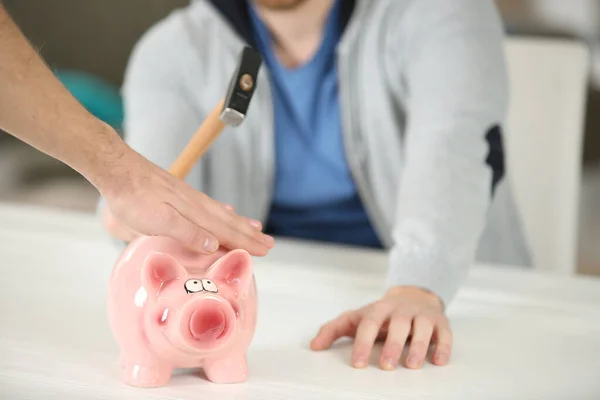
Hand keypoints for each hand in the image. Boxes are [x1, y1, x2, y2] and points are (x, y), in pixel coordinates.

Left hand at [98, 148, 273, 255]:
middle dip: (250, 236)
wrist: (118, 170)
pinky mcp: (181, 194)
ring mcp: (190, 198)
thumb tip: (214, 245)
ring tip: (257, 229)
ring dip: (241, 224)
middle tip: (269, 244)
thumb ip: (187, 232)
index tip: (264, 251)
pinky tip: (226, 210)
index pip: (227, 232)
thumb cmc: (133, 199)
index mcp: (194, 214)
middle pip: (230, 223)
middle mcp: (197, 205)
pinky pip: (211, 207)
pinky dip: (223, 212)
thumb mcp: (158, 221)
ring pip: (222, 214)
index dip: (246, 243)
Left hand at [310, 286, 451, 369]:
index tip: (358, 364)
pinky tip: (439, 361)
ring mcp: (422, 315)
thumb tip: (313, 346)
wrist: (413, 296)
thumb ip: (334, 330)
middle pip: (397, 324)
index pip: (369, 323)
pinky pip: (444, 334)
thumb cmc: (381, 315)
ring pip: (422, 327)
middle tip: (386, 366)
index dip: (363, 342)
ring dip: (418, 346)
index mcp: (379, 309)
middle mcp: (401, 310)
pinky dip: (443, 347)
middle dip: (392, 345)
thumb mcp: (357, 318)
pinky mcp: (440, 323)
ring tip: (412, 365)